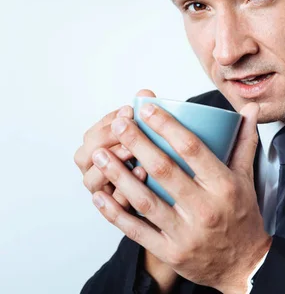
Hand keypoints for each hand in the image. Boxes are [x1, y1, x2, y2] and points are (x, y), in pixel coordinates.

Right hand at [74, 89, 154, 208]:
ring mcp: (104, 193)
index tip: (129, 111)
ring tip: (135, 153)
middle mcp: (96, 172)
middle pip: (84, 156)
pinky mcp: (118, 213)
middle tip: (128, 130)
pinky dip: (122, 191)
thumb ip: (148, 115)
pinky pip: (111, 206)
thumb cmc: (161, 160)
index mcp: (101, 151)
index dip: (109, 122)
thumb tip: (144, 93)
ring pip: (91, 181)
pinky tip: (143, 175)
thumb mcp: (157, 137)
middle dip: (106, 141)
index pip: (93, 134)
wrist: (178, 195)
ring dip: (112, 165)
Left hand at [90, 100, 270, 293]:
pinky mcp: (170, 252)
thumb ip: (244, 142)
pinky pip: (137, 231)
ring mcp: (186, 233)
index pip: (193, 149)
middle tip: (120, 123)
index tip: (148, 109)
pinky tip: (100, 196)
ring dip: (118, 175)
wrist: (244, 265)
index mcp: (224, 186)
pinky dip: (115, 213)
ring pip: (145, 200)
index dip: (168, 126)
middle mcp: (205, 208)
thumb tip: (250, 109)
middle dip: (137, 143)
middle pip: (164, 170)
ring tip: (100, 154)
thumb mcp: (246, 178)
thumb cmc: (243, 216)